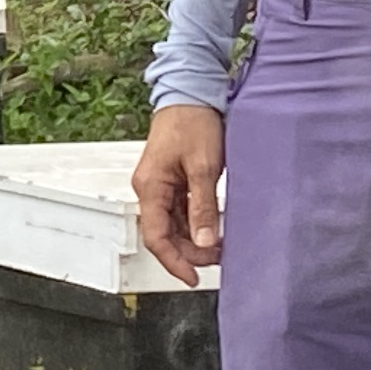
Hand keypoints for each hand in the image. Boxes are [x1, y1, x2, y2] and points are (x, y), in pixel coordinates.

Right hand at [137, 104, 225, 283]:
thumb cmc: (193, 122)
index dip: (174, 261)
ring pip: (172, 225)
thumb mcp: (204, 167)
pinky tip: (212, 227)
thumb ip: (203, 206)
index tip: (193, 277)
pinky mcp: (172, 179)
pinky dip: (195, 223)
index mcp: (150, 187)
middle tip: (217, 258)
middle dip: (189, 251)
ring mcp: (160, 185)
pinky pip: (179, 211)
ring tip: (219, 245)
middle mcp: (150, 188)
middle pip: (164, 234)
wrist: (191, 92)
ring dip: (193, 238)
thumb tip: (205, 241)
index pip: (157, 237)